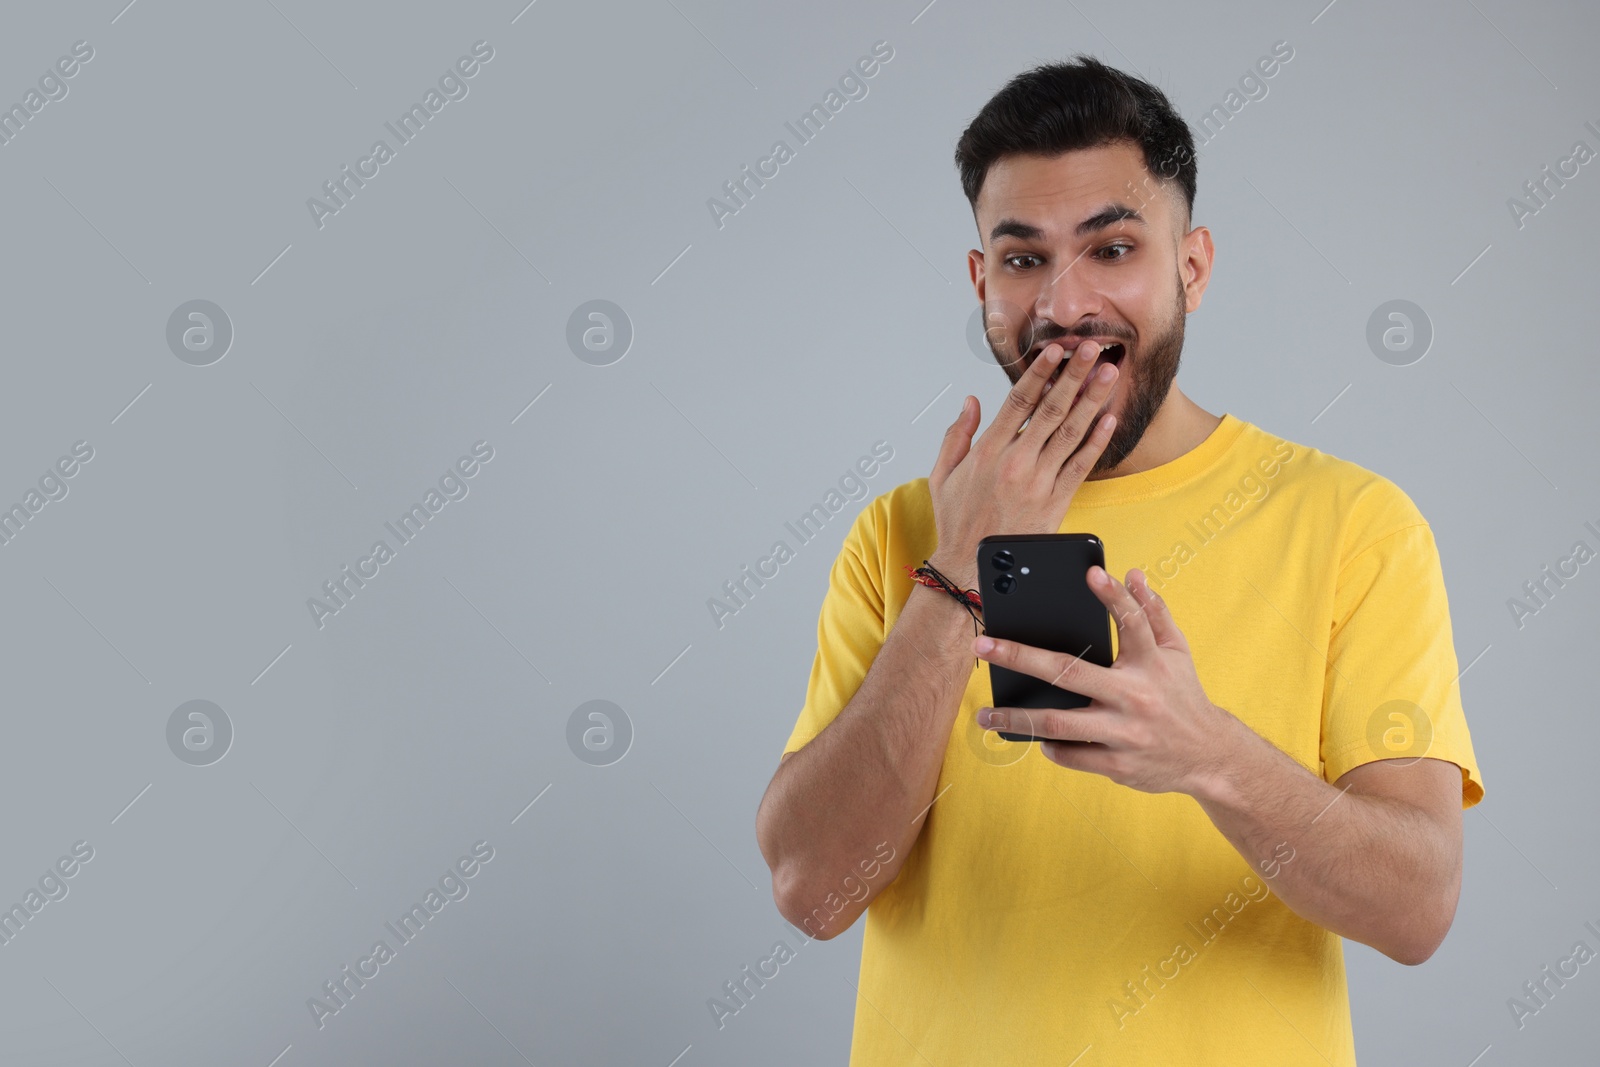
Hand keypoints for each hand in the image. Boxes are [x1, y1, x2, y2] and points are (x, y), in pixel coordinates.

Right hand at [927, 341, 1118, 587]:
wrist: (971, 568)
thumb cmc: (957, 522)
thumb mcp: (942, 475)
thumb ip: (956, 435)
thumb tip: (971, 401)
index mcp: (987, 452)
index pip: (1017, 402)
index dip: (1039, 373)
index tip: (1053, 350)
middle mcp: (1015, 463)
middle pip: (1050, 409)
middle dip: (1072, 375)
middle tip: (1090, 348)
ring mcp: (1038, 483)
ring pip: (1070, 433)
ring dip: (1091, 400)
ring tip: (1107, 374)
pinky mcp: (1055, 503)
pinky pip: (1080, 467)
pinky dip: (1096, 442)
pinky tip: (1109, 420)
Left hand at [971, 566, 1242, 794]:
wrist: (1211, 757)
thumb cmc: (1183, 696)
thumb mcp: (1177, 652)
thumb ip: (1155, 612)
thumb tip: (1134, 574)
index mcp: (1152, 664)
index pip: (1133, 622)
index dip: (1114, 596)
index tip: (1091, 572)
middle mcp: (1136, 696)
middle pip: (1070, 672)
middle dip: (1022, 656)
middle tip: (984, 645)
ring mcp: (1125, 732)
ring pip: (1060, 724)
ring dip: (1017, 718)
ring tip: (986, 714)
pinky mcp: (1118, 764)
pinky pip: (1072, 755)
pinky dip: (1050, 747)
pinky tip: (1035, 739)